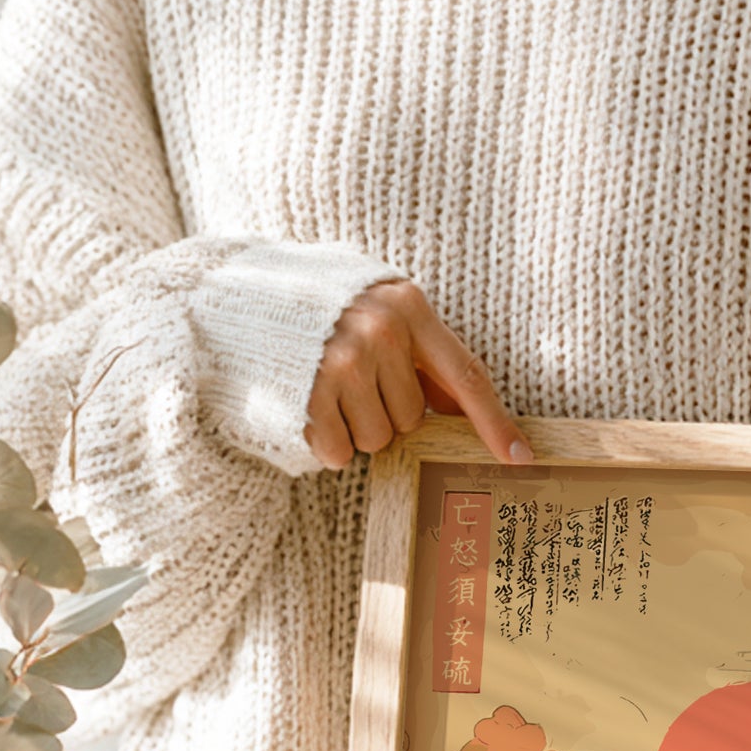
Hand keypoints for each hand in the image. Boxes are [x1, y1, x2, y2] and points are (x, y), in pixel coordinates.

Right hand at [305, 279, 532, 469]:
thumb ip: (419, 351)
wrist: (229, 293)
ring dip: (355, 430)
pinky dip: (326, 443)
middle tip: (350, 382)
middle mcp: (381, 332)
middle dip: (386, 413)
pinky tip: (307, 407)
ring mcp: (343, 363)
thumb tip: (461, 407)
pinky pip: (340, 452)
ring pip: (378, 440)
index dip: (496, 422)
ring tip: (324, 390)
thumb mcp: (375, 308)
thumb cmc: (314, 306)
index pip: (466, 375)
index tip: (521, 458)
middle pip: (413, 418)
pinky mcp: (309, 394)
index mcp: (408, 307)